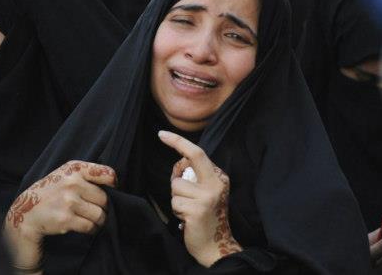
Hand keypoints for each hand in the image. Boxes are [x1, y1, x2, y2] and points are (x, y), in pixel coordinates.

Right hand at [4, 161, 116, 271]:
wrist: (27, 212)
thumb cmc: (51, 193)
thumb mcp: (65, 175)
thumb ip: (86, 175)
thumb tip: (114, 185)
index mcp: (73, 168)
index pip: (106, 173)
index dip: (113, 183)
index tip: (112, 189)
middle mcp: (72, 182)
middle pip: (104, 199)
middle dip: (102, 207)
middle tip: (93, 209)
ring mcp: (69, 201)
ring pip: (100, 215)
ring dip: (98, 221)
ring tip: (89, 219)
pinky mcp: (66, 218)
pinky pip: (90, 226)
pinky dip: (90, 229)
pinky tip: (83, 226)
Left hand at [158, 130, 241, 266]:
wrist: (215, 247)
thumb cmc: (205, 217)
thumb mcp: (205, 192)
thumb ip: (194, 176)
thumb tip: (179, 164)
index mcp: (219, 178)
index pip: (198, 153)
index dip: (179, 141)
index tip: (162, 134)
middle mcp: (216, 185)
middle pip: (192, 158)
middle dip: (176, 143)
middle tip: (163, 140)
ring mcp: (207, 198)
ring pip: (176, 185)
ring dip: (176, 198)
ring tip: (187, 209)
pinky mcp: (197, 210)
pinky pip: (175, 202)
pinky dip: (176, 210)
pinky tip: (186, 218)